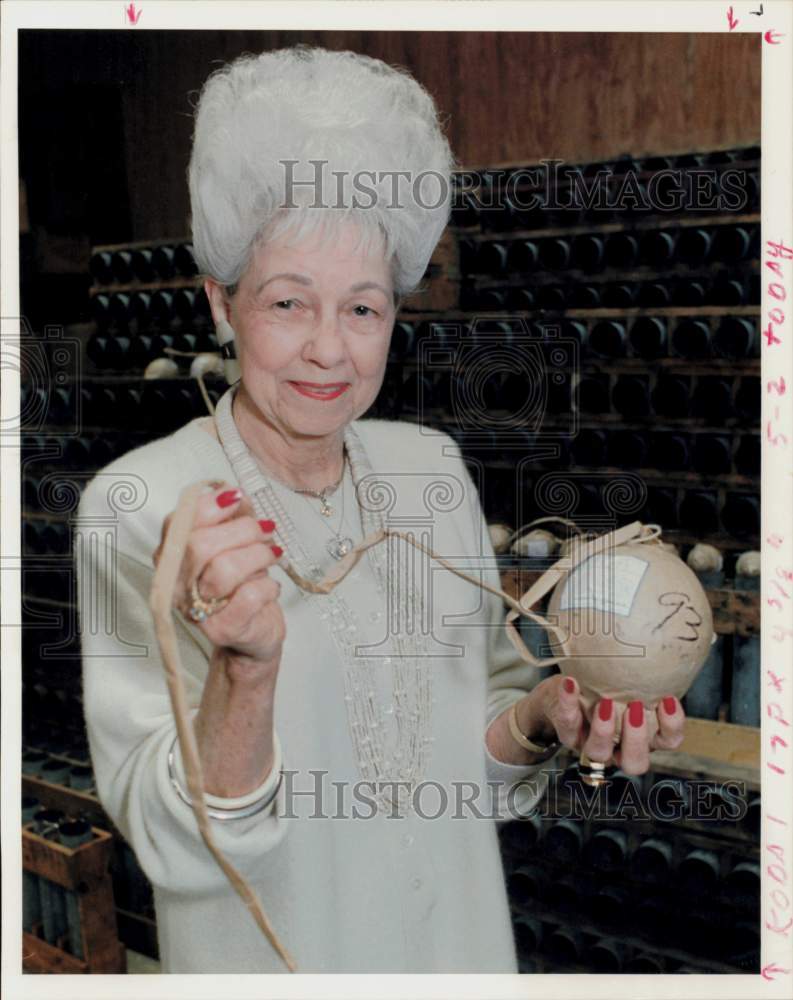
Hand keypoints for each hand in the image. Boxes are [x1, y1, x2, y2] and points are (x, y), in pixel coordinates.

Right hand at [153, 482, 284, 669]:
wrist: (254, 634)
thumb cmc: (243, 585)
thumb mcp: (237, 543)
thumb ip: (232, 516)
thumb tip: (233, 493)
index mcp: (174, 557)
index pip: (179, 523)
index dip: (210, 506)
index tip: (237, 498)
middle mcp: (176, 585)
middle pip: (200, 545)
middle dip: (243, 530)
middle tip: (265, 531)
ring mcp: (196, 610)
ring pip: (225, 569)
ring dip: (259, 556)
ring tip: (271, 556)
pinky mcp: (222, 630)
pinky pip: (249, 596)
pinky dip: (269, 585)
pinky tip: (271, 586)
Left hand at [516, 675, 685, 775]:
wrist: (563, 690)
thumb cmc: (604, 682)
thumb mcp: (628, 677)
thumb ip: (648, 667)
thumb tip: (672, 628)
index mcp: (643, 734)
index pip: (668, 741)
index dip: (673, 726)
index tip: (668, 700)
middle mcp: (619, 747)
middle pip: (635, 762)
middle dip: (638, 739)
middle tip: (636, 709)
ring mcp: (591, 744)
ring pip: (599, 753)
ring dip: (604, 731)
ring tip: (605, 703)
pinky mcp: (567, 734)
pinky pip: (567, 725)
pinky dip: (568, 705)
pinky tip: (570, 683)